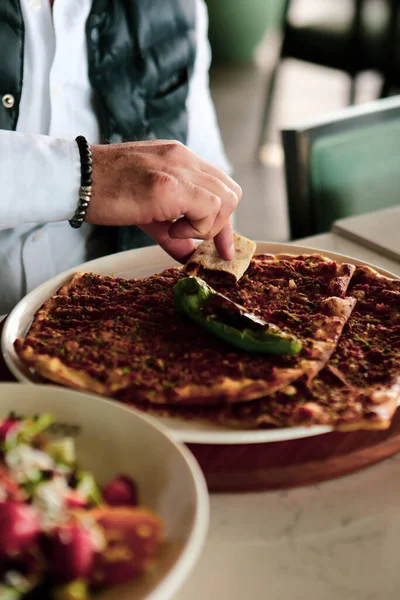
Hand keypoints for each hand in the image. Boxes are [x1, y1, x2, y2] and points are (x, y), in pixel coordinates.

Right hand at [87, 140, 241, 261]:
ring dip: (206, 226)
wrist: (75, 179)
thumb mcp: (148, 210)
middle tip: (193, 240)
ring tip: (174, 230)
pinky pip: (209, 207)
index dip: (226, 221)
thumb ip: (173, 233)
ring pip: (226, 200)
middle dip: (221, 226)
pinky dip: (197, 227)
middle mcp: (185, 159)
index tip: (224, 250)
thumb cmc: (105, 191)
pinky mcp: (169, 184)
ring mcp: (179, 168)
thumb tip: (189, 257)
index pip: (220, 187)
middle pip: (231, 193)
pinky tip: (170, 228)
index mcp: (181, 160)